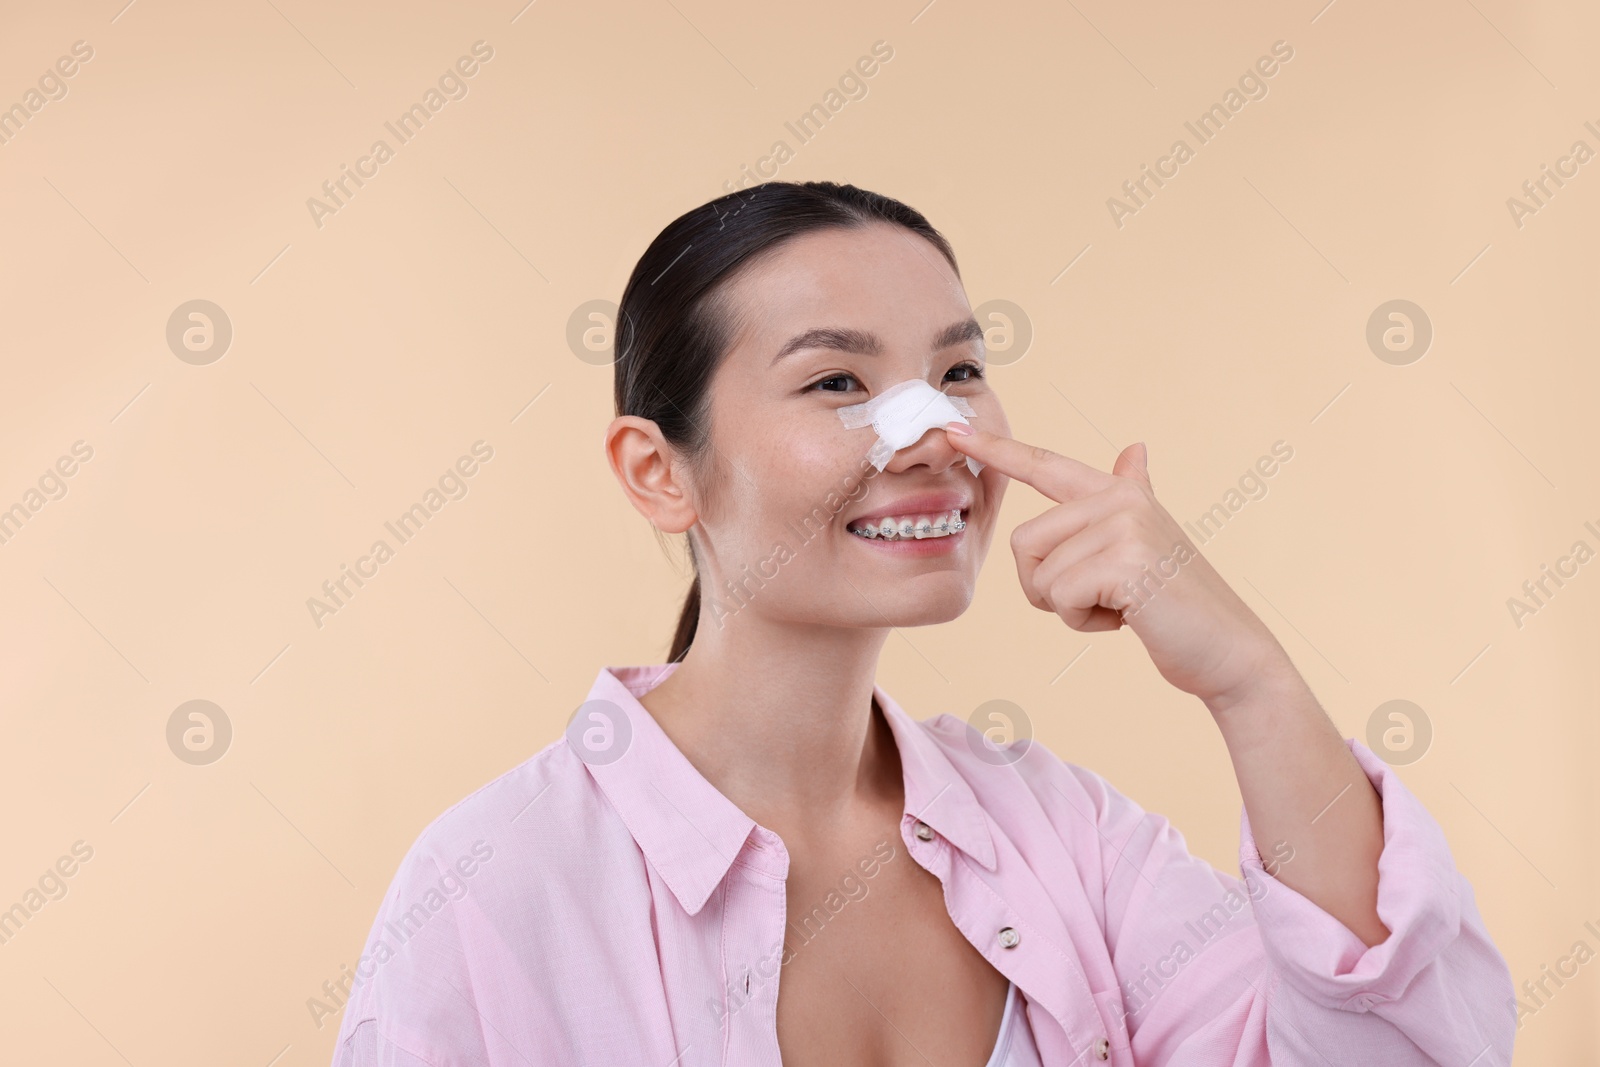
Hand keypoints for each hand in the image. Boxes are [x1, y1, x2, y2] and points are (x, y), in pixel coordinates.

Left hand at [944, 423, 1288, 709]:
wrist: (1227, 652)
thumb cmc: (1177, 606)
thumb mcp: (1148, 544)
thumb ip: (1133, 495)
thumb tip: (1134, 449)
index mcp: (1118, 492)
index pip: (1045, 464)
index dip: (996, 449)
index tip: (951, 429)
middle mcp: (1120, 497)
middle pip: (1023, 542)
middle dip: (1046, 588)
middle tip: (1102, 599)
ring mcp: (1125, 524)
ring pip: (1039, 575)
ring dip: (1069, 609)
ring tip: (1122, 607)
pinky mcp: (1124, 560)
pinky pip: (1059, 597)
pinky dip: (1083, 623)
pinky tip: (1128, 620)